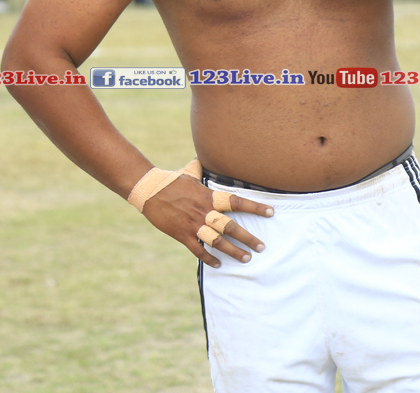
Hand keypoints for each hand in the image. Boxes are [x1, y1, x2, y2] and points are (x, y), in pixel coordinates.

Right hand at [142, 175, 272, 268]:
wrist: (149, 190)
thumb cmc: (172, 180)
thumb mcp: (190, 172)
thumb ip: (202, 167)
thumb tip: (206, 155)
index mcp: (209, 196)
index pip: (237, 202)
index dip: (255, 207)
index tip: (270, 212)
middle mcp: (204, 211)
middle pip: (230, 227)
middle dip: (248, 238)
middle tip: (261, 247)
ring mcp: (193, 224)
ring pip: (217, 241)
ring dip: (233, 251)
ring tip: (246, 258)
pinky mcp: (181, 234)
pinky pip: (198, 249)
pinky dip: (209, 258)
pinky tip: (218, 264)